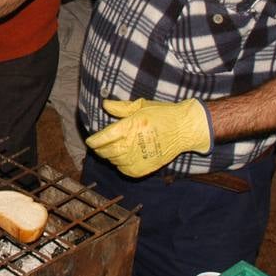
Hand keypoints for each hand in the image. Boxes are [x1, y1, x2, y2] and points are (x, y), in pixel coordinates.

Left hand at [85, 98, 211, 176]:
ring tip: (110, 151)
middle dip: (99, 149)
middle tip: (98, 146)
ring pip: (115, 161)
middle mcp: (132, 144)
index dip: (94, 140)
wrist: (185, 129)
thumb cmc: (163, 114)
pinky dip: (120, 166)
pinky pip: (126, 170)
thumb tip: (105, 104)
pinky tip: (122, 159)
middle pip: (106, 151)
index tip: (91, 140)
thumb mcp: (141, 105)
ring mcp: (139, 158)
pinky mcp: (146, 168)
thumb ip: (121, 107)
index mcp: (129, 126)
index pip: (103, 138)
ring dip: (110, 157)